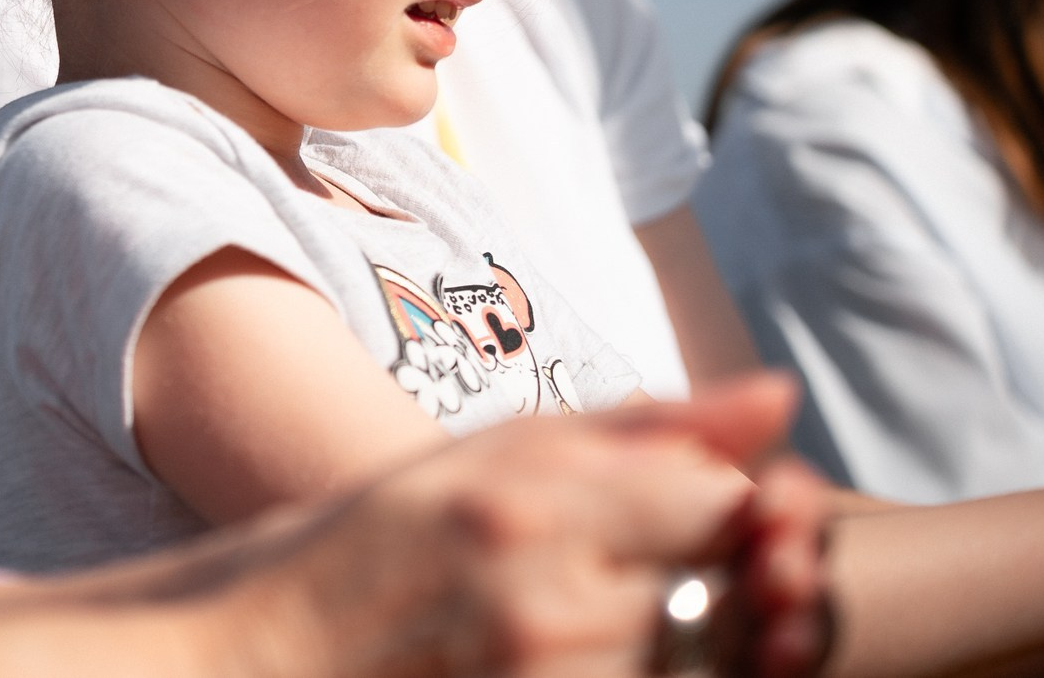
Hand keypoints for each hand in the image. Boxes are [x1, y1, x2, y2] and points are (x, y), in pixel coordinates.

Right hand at [206, 377, 815, 677]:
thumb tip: (780, 394)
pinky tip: (585, 655)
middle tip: (656, 580)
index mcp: (528, 507)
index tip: (687, 515)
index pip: (721, 503)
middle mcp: (546, 605)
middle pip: (730, 595)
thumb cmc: (375, 546)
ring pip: (704, 663)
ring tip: (610, 625)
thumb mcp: (486, 457)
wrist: (263, 658)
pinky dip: (652, 675)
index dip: (730, 510)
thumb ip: (640, 428)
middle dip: (729, 585)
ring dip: (696, 646)